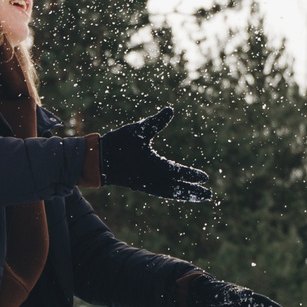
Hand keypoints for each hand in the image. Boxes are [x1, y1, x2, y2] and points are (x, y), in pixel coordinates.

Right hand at [96, 105, 211, 202]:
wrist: (97, 160)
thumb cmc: (118, 143)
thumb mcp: (137, 130)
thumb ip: (155, 122)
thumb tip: (170, 110)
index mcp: (153, 166)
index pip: (177, 172)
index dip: (191, 175)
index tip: (205, 178)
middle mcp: (151, 178)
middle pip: (176, 188)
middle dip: (192, 192)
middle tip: (208, 195)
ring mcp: (146, 184)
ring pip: (170, 193)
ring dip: (184, 195)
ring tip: (198, 197)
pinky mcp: (141, 185)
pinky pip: (161, 192)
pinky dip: (173, 194)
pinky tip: (178, 193)